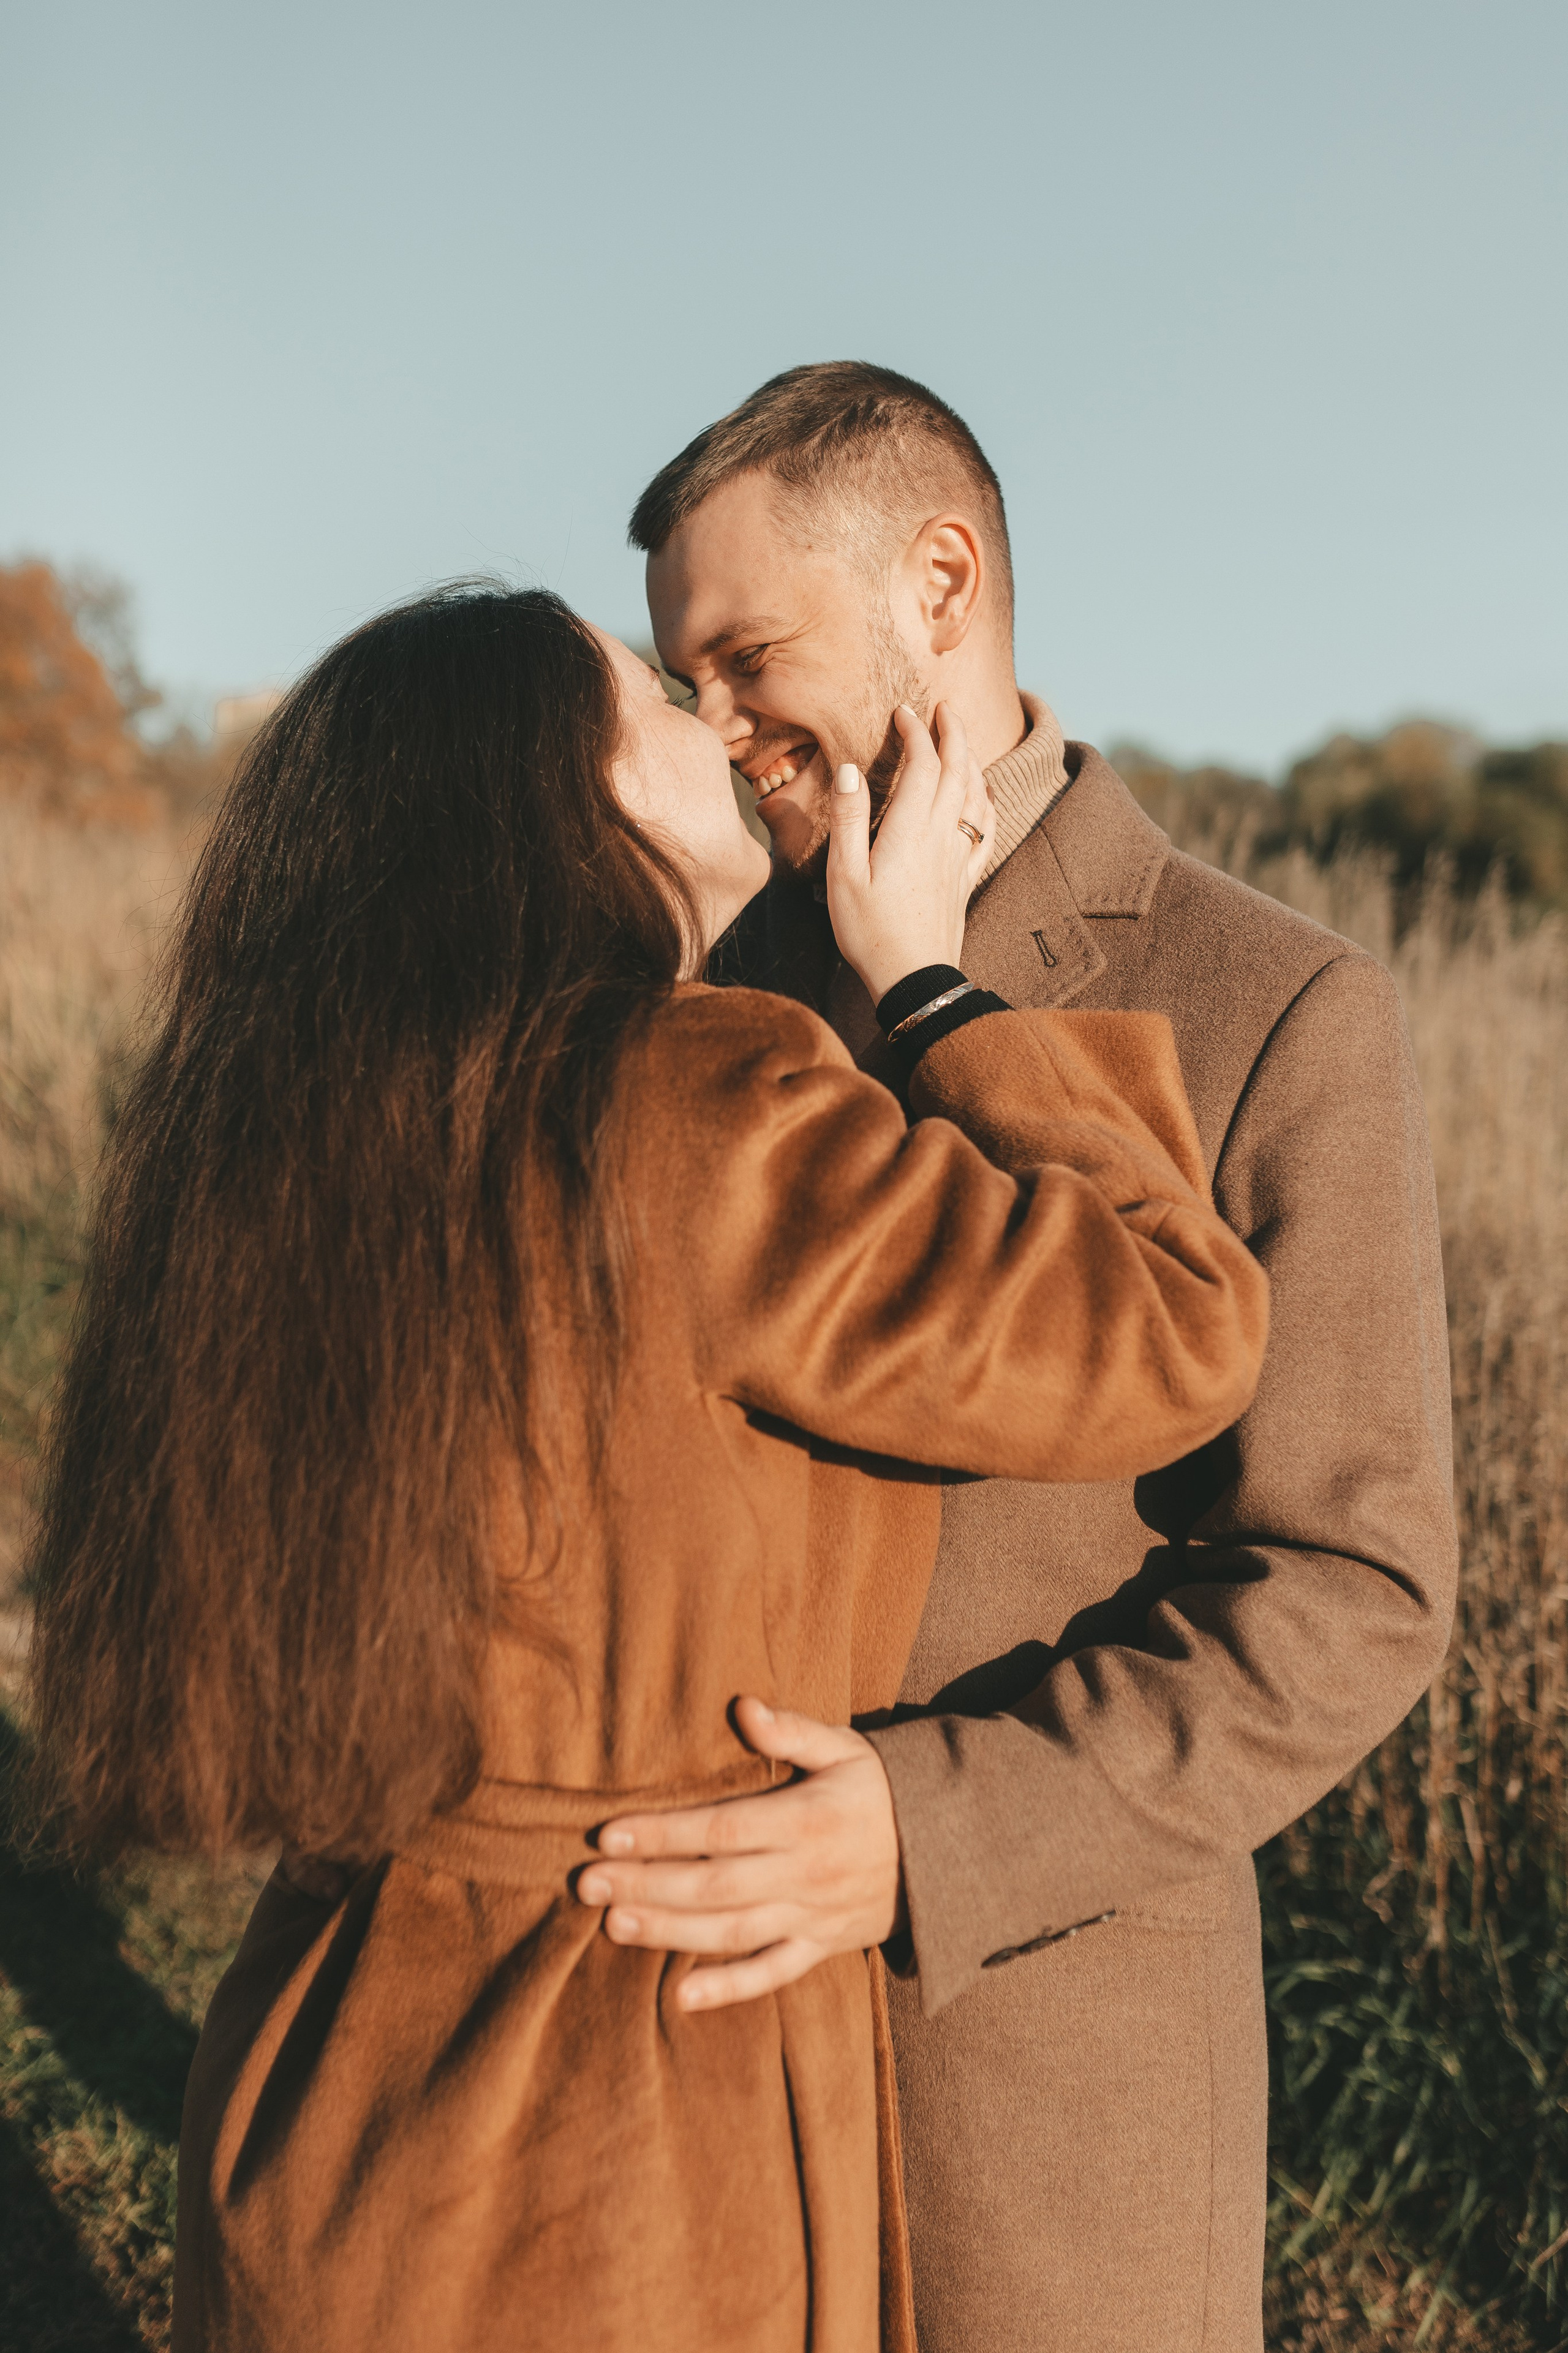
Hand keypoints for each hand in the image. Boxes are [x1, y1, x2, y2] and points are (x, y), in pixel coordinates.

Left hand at [575, 1697, 904, 2012]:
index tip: (608, 1834)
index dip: (662, 1834)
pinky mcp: (821, 1947)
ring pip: (732, 1932)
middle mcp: (805, 1874)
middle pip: (713, 1886)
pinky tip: (681, 1996)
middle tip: (587, 1884)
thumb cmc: (881, 1789)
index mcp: (806, 1820)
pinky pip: (772, 1973)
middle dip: (646, 1885)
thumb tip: (743, 1706)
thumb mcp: (846, 1748)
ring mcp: (812, 1916)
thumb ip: (793, 1731)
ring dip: (669, 1932)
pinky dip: (728, 1988)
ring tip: (613, 1925)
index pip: (720, 1831)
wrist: (947, 1850)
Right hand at [826, 700, 994, 1004]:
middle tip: (944, 709)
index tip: (903, 713)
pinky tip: (984, 796)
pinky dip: (988, 801)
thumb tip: (850, 769)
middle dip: (953, 733)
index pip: (923, 764)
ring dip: (972, 761)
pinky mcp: (966, 878)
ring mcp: (959, 857)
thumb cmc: (870, 931)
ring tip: (962, 741)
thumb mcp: (843, 876)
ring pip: (977, 795)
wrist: (914, 978)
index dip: (916, 732)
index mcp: (910, 830)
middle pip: (959, 770)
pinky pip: (987, 829)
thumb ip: (848, 819)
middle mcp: (941, 836)